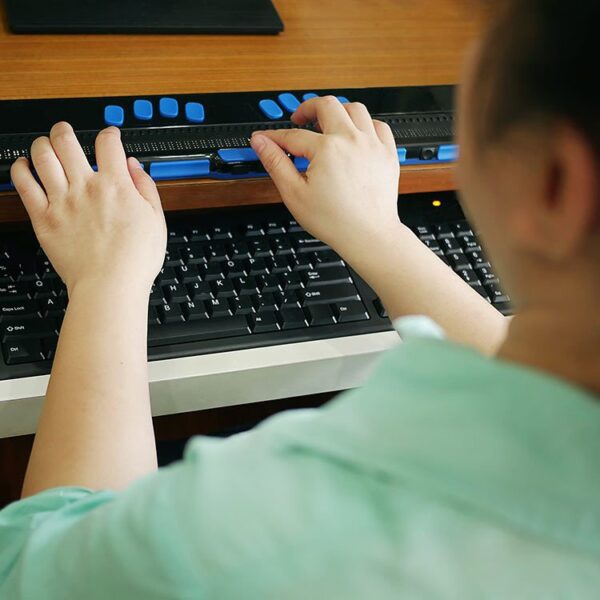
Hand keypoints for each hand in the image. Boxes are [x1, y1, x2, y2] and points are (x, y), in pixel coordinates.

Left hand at [11, 122, 166, 294]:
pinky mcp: (43, 218)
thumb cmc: (135, 259)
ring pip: (42, 156)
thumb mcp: (156, 220)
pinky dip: (20, 169)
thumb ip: (146, 187)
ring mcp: (62, 201)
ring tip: (44, 145)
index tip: (110, 136)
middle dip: (65, 130)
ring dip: (42, 144)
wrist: (110, 286)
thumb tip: (135, 166)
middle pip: (66, 140)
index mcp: (116, 185)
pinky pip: (24, 184)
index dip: (109, 134)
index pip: (108, 143)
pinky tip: (24, 166)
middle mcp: (86, 187)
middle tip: (66, 132)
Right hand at [250, 96, 400, 258]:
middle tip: (299, 119)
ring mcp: (372, 145)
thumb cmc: (335, 221)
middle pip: (327, 105)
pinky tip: (355, 135)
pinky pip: (378, 125)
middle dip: (308, 108)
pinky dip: (365, 124)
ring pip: (355, 109)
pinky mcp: (387, 154)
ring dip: (338, 111)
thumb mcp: (294, 194)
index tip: (266, 138)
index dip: (274, 136)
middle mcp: (351, 140)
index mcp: (327, 149)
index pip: (293, 135)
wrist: (369, 236)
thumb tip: (261, 142)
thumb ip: (276, 163)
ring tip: (327, 123)